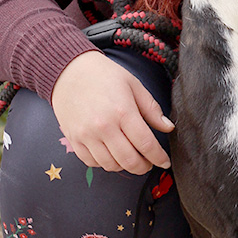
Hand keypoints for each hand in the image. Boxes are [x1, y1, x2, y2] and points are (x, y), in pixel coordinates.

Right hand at [51, 51, 173, 172]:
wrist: (69, 70)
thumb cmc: (104, 75)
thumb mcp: (134, 86)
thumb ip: (152, 109)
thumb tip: (168, 128)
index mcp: (123, 111)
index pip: (146, 144)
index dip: (159, 157)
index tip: (165, 162)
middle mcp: (104, 127)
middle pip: (129, 160)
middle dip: (144, 167)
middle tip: (149, 163)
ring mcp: (86, 135)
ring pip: (111, 165)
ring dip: (125, 167)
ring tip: (131, 158)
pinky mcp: (73, 139)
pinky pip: (91, 163)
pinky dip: (105, 163)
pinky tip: (111, 154)